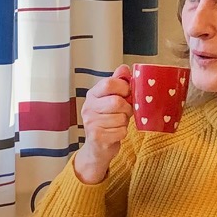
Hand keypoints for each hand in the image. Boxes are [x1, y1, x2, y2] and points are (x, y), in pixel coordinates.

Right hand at [72, 66, 134, 184]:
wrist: (97, 148)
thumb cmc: (107, 121)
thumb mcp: (110, 99)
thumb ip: (117, 83)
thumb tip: (124, 68)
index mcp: (92, 95)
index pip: (108, 83)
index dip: (123, 87)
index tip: (127, 93)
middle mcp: (88, 108)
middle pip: (117, 102)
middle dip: (126, 108)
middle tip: (125, 112)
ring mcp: (91, 123)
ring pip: (121, 118)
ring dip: (125, 122)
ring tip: (118, 123)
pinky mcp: (97, 137)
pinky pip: (120, 131)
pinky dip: (122, 133)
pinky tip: (115, 133)